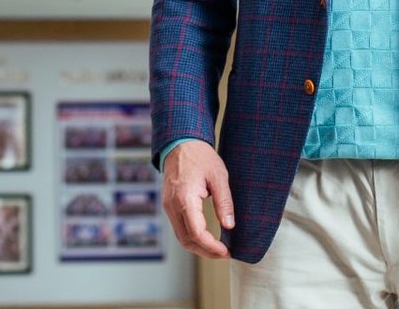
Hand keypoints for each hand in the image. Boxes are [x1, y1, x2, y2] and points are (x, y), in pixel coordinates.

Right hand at [161, 141, 233, 258]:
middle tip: (225, 254)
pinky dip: (192, 238)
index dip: (211, 247)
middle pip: (187, 240)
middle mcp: (173, 206)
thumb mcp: (218, 176)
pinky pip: (179, 228)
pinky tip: (207, 238)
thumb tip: (230, 225)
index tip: (226, 251)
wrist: (180, 143)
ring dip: (199, 247)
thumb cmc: (200, 156)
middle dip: (206, 252)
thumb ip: (224, 202)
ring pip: (181, 237)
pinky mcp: (170, 206)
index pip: (196, 233)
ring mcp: (169, 207)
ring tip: (218, 249)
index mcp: (185, 198)